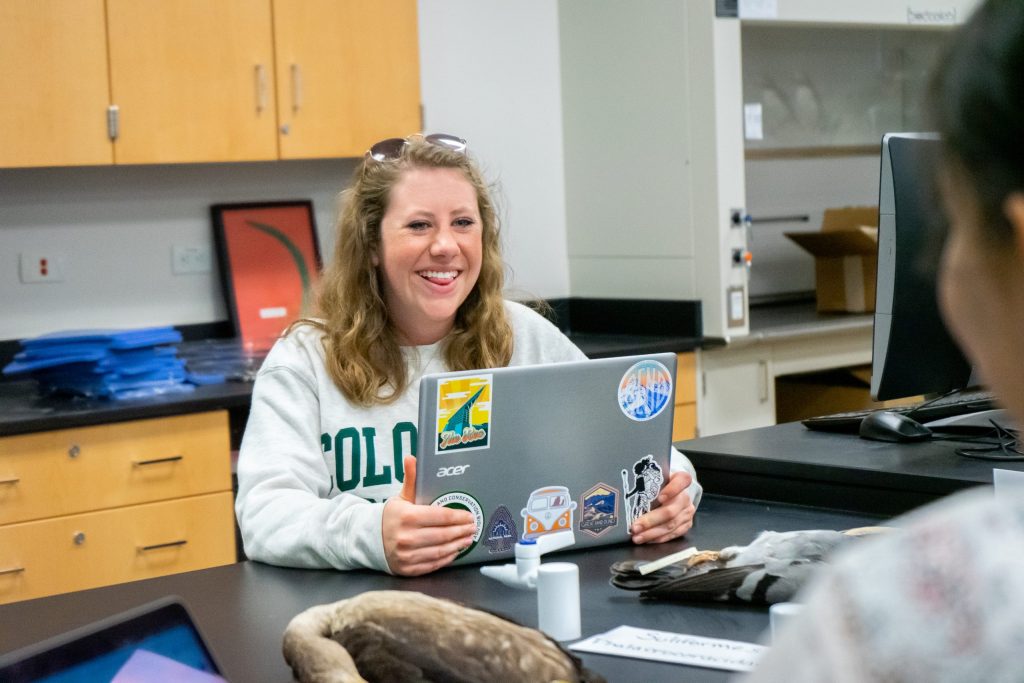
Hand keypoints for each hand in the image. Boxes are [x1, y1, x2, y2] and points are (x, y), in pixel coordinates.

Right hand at [382, 456, 476, 575]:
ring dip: (458, 545)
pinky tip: (454, 551)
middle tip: (473, 527)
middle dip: (461, 531)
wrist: (370, 539)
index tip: (469, 516)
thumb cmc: (392, 516)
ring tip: (468, 538)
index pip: (440, 517)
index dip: (458, 517)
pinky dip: (447, 558)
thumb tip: (411, 458)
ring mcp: (406, 555)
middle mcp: (406, 537)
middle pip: (443, 535)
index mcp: (407, 517)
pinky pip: (433, 564)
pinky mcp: (408, 569)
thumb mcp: (401, 497)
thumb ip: (411, 479)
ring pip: (440, 551)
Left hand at [630, 470, 695, 543]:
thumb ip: (646, 482)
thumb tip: (622, 491)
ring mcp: (687, 512)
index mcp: (681, 480)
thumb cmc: (659, 485)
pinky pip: (673, 534)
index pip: (681, 481)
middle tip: (635, 527)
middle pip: (670, 510)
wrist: (674, 494)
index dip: (671, 490)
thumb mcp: (654, 479)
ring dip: (652, 533)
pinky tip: (647, 540)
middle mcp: (686, 497)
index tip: (659, 498)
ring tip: (637, 537)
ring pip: (671, 525)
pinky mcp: (687, 524)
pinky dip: (659, 538)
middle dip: (650, 521)